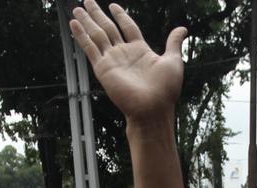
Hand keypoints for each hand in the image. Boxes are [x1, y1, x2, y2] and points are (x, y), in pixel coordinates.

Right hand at [69, 1, 186, 123]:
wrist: (153, 108)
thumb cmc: (166, 89)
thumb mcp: (173, 61)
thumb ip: (173, 43)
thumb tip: (182, 29)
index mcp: (140, 50)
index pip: (128, 27)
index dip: (121, 15)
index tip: (113, 5)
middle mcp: (124, 53)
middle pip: (109, 28)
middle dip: (98, 14)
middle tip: (88, 1)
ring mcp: (112, 60)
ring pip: (97, 35)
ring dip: (87, 21)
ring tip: (77, 8)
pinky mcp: (103, 68)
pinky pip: (90, 48)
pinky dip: (81, 36)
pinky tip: (73, 23)